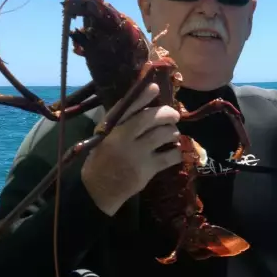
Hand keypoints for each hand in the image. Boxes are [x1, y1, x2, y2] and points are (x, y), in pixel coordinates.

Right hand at [81, 82, 181, 215]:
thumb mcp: (104, 135)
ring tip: (173, 134)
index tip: (155, 87)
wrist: (99, 188)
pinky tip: (176, 151)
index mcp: (111, 128)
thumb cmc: (102, 158)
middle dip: (167, 114)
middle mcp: (123, 138)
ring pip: (163, 135)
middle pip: (150, 118)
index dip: (143, 96)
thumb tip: (142, 100)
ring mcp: (136, 154)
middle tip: (175, 115)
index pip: (128, 106)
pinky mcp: (147, 169)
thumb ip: (120, 120)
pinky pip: (170, 156)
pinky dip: (177, 152)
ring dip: (173, 132)